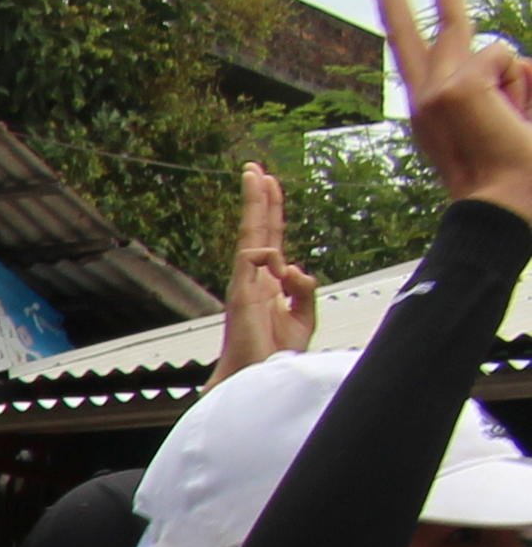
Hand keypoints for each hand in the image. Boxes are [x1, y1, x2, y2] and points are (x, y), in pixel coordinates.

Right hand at [215, 161, 318, 384]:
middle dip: (258, 197)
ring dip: (255, 203)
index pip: (271, 240)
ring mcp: (245, 284)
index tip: (269, 184)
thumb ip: (305, 289)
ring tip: (257, 174)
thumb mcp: (304, 317)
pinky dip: (270, 255)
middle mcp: (254, 279)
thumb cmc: (275, 354)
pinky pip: (254, 259)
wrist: (256, 379)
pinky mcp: (242, 294)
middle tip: (255, 167)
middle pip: (258, 230)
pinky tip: (281, 268)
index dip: (272, 212)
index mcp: (268, 284)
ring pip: (252, 234)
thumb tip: (296, 266)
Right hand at [382, 0, 531, 223]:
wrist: (509, 205)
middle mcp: (423, 99)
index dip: (405, 13)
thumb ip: (507, 79)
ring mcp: (432, 91)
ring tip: (515, 124)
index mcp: (432, 110)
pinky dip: (519, 86)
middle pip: (410, 29)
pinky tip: (511, 118)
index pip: (415, 53)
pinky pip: (502, 57)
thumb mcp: (515, 114)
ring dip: (517, 86)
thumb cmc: (519, 172)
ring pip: (488, 48)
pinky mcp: (452, 88)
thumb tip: (507, 55)